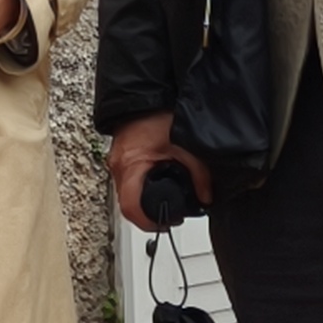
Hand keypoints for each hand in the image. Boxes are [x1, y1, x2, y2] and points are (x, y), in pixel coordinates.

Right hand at [109, 113, 209, 229]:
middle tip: (167, 218)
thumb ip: (199, 173)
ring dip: (142, 203)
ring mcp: (116, 163)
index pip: (131, 207)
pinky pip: (126, 182)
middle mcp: (119, 166)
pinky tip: (155, 187)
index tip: (164, 224)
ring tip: (164, 205)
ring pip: (125, 194)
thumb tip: (206, 196)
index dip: (147, 222)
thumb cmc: (157, 116)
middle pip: (127, 204)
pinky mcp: (120, 158)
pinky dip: (139, 189)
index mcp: (132, 165)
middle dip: (147, 215)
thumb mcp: (184, 146)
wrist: (143, 98)